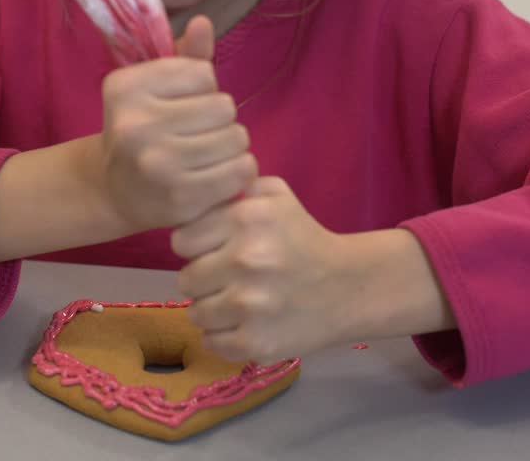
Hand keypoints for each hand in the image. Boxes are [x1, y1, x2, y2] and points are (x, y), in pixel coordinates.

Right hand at [94, 15, 256, 233]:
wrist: (115, 190)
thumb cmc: (143, 127)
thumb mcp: (153, 86)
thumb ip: (184, 55)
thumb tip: (203, 23)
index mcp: (125, 88)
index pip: (203, 73)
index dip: (203, 88)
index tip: (182, 104)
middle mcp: (135, 125)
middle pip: (224, 107)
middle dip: (220, 118)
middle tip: (199, 132)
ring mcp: (157, 165)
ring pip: (237, 138)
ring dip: (232, 145)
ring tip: (209, 152)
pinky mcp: (181, 198)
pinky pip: (241, 171)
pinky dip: (239, 171)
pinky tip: (219, 173)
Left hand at [172, 177, 353, 360]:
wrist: (348, 288)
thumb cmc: (304, 239)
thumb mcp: (276, 196)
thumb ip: (235, 188)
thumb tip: (200, 193)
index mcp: (247, 219)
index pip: (182, 241)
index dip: (196, 247)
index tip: (214, 251)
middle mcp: (246, 259)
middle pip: (186, 279)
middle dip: (203, 280)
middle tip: (226, 280)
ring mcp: (249, 305)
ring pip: (196, 313)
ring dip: (211, 310)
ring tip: (235, 303)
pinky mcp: (256, 341)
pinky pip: (211, 342)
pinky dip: (223, 336)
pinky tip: (243, 324)